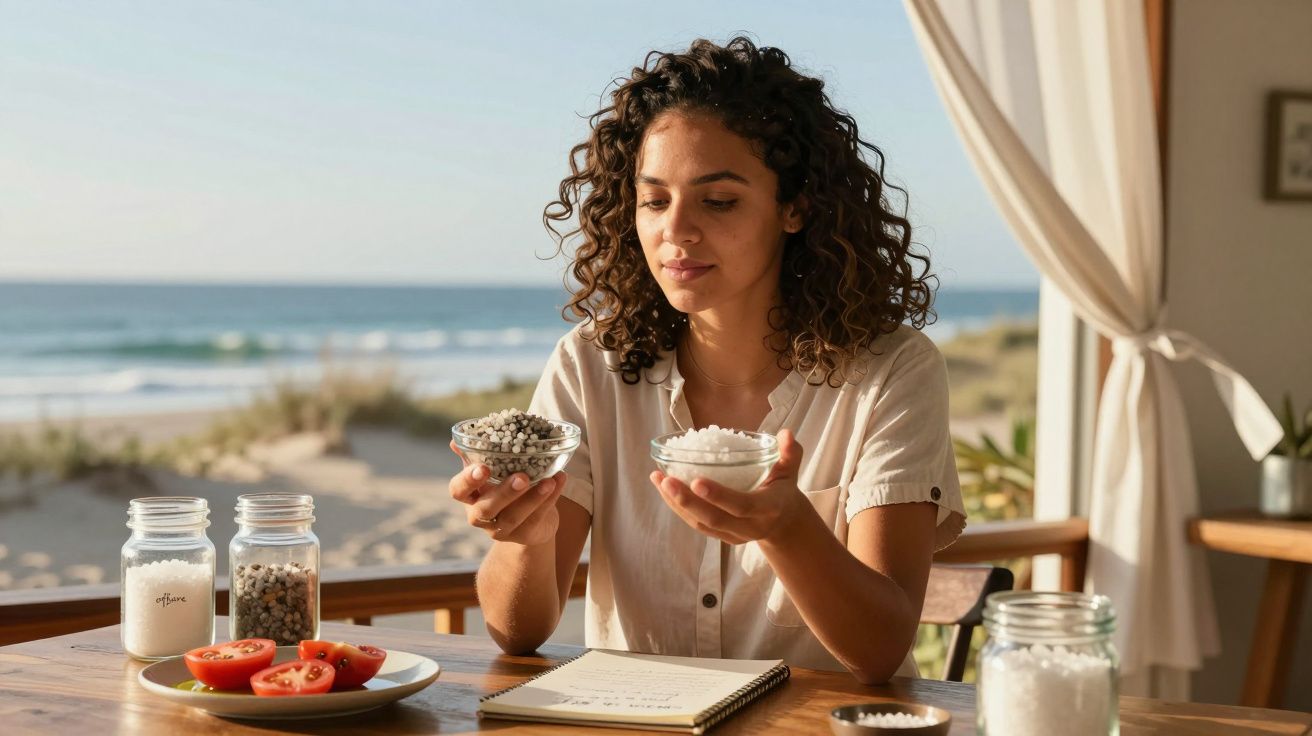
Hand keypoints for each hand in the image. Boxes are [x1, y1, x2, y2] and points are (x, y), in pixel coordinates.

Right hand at [448, 441, 566, 545]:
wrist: (530, 522)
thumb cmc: (506, 488)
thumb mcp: (493, 472)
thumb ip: (480, 455)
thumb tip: (456, 440)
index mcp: (469, 496)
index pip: (458, 491)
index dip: (468, 480)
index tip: (483, 468)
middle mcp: (480, 516)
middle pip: (486, 508)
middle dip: (504, 493)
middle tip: (522, 477)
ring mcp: (501, 530)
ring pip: (515, 516)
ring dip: (534, 497)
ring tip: (549, 480)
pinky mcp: (525, 536)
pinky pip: (538, 518)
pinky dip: (551, 498)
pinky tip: (560, 480)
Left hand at [649, 429, 807, 544]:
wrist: (783, 522)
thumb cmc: (783, 488)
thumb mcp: (790, 469)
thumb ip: (790, 452)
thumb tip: (786, 433)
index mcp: (768, 509)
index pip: (742, 506)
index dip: (719, 496)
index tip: (696, 481)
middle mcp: (750, 527)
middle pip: (714, 519)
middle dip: (686, 501)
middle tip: (665, 479)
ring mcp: (734, 536)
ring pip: (700, 523)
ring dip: (676, 504)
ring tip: (658, 480)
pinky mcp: (722, 538)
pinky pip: (696, 525)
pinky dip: (678, 508)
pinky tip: (664, 489)